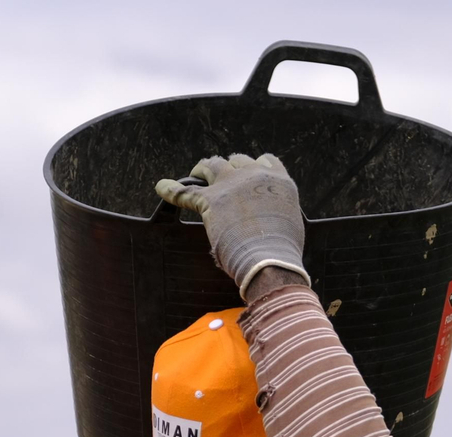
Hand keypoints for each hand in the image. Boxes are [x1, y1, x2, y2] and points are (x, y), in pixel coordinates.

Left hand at [155, 153, 308, 299]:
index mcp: (279, 181)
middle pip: (238, 161)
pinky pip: (185, 191)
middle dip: (229, 168)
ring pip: (213, 165)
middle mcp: (256, 176)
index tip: (247, 174)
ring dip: (203, 169)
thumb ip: (277, 214)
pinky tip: (161, 187)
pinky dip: (171, 189)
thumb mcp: (289, 224)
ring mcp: (232, 185)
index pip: (266, 161)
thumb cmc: (282, 252)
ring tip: (195, 175)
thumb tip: (267, 225)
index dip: (254, 166)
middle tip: (220, 178)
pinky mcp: (211, 200)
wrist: (270, 260)